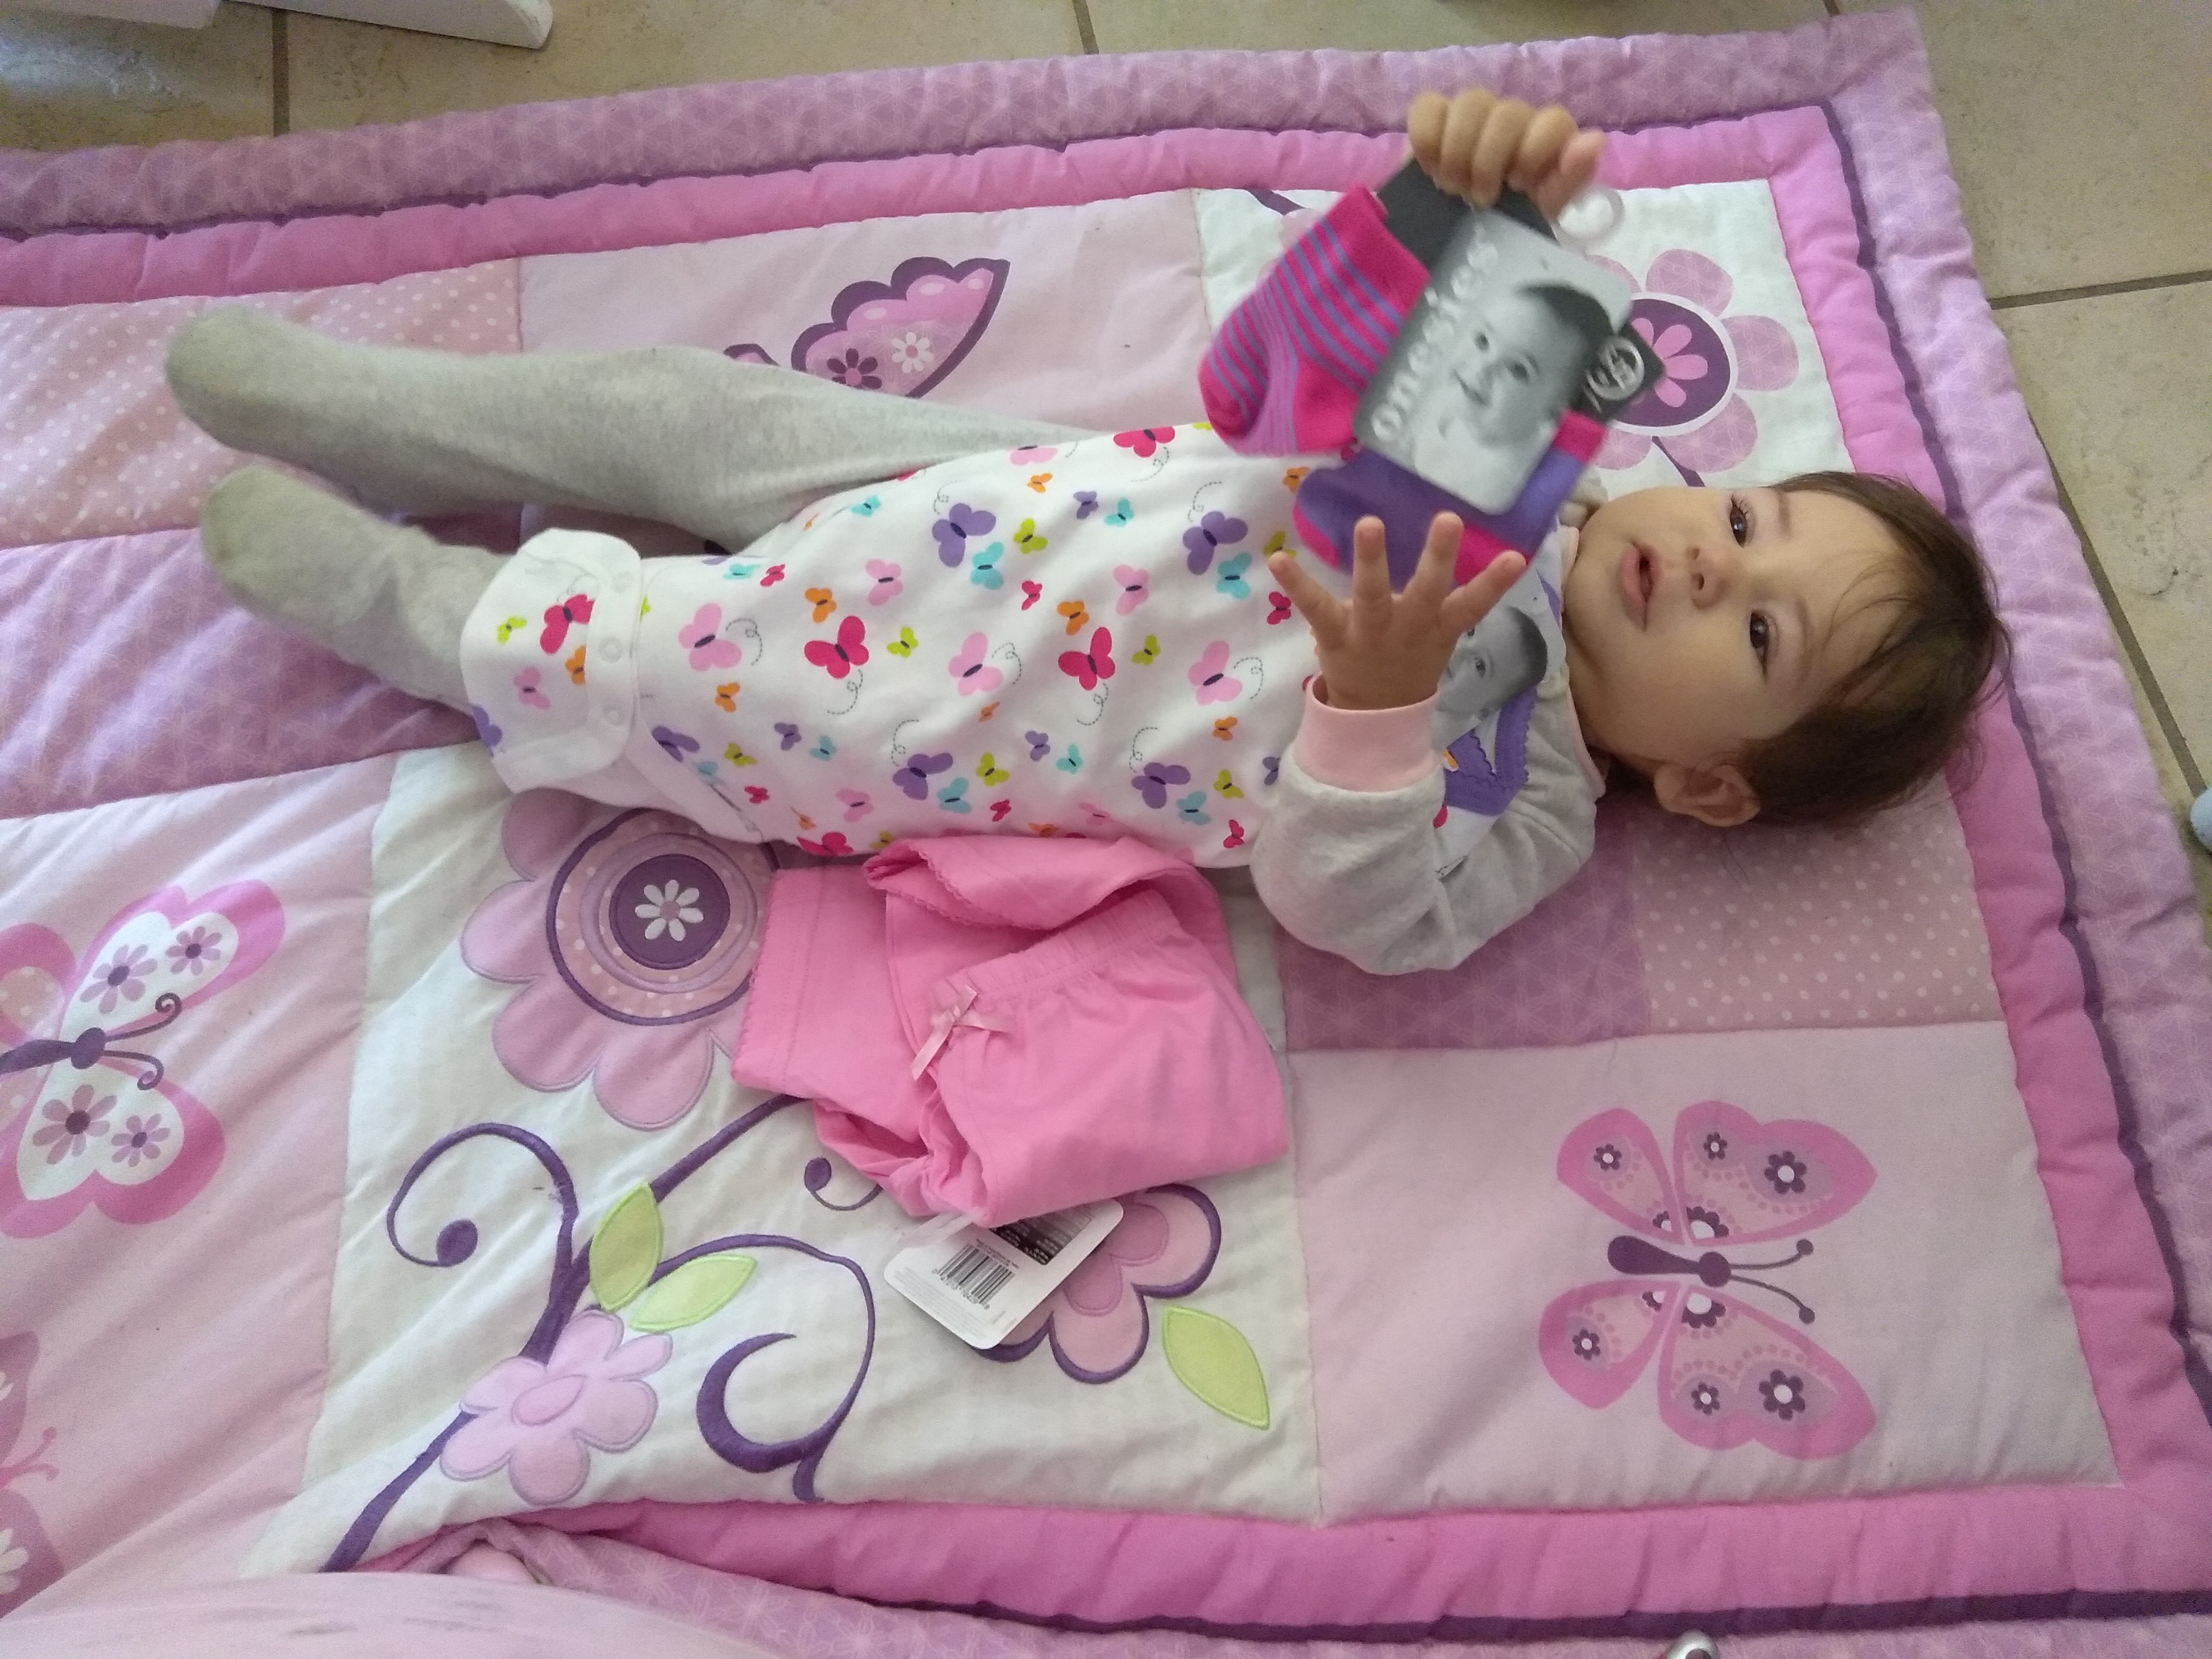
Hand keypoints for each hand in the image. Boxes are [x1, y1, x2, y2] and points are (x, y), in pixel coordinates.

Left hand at [1271, 513, 1526, 712]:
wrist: (1374, 714)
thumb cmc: (1409, 658)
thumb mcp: (1439, 634)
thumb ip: (1454, 597)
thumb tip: (1486, 549)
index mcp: (1438, 627)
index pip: (1473, 604)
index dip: (1495, 583)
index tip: (1517, 556)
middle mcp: (1408, 628)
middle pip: (1427, 592)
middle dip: (1438, 557)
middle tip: (1448, 519)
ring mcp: (1370, 632)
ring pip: (1374, 594)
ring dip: (1372, 559)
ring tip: (1370, 523)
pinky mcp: (1335, 634)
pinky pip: (1315, 607)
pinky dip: (1297, 583)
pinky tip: (1278, 559)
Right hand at [1406, 88, 1604, 219]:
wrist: (1452, 239)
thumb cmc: (1504, 224)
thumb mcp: (1540, 213)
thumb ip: (1569, 179)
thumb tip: (1594, 139)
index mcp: (1545, 138)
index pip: (1552, 120)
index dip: (1533, 152)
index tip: (1516, 188)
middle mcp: (1512, 118)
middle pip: (1507, 113)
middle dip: (1489, 160)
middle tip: (1478, 199)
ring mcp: (1472, 112)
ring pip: (1470, 102)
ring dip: (1459, 152)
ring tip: (1452, 189)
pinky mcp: (1433, 115)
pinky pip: (1428, 106)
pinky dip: (1428, 139)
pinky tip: (1430, 169)